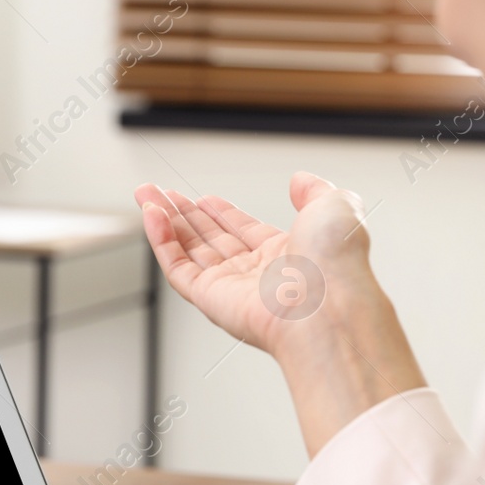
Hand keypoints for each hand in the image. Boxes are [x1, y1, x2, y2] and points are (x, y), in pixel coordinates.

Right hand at [134, 175, 425, 455]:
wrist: (328, 305)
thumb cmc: (338, 264)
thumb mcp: (335, 207)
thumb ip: (314, 191)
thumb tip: (300, 179)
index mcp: (286, 256)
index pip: (244, 232)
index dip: (221, 214)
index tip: (201, 199)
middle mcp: (257, 275)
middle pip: (210, 240)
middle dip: (183, 214)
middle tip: (160, 193)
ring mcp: (232, 288)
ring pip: (189, 251)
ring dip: (165, 222)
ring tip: (147, 196)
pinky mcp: (210, 300)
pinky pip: (177, 268)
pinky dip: (160, 241)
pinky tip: (152, 215)